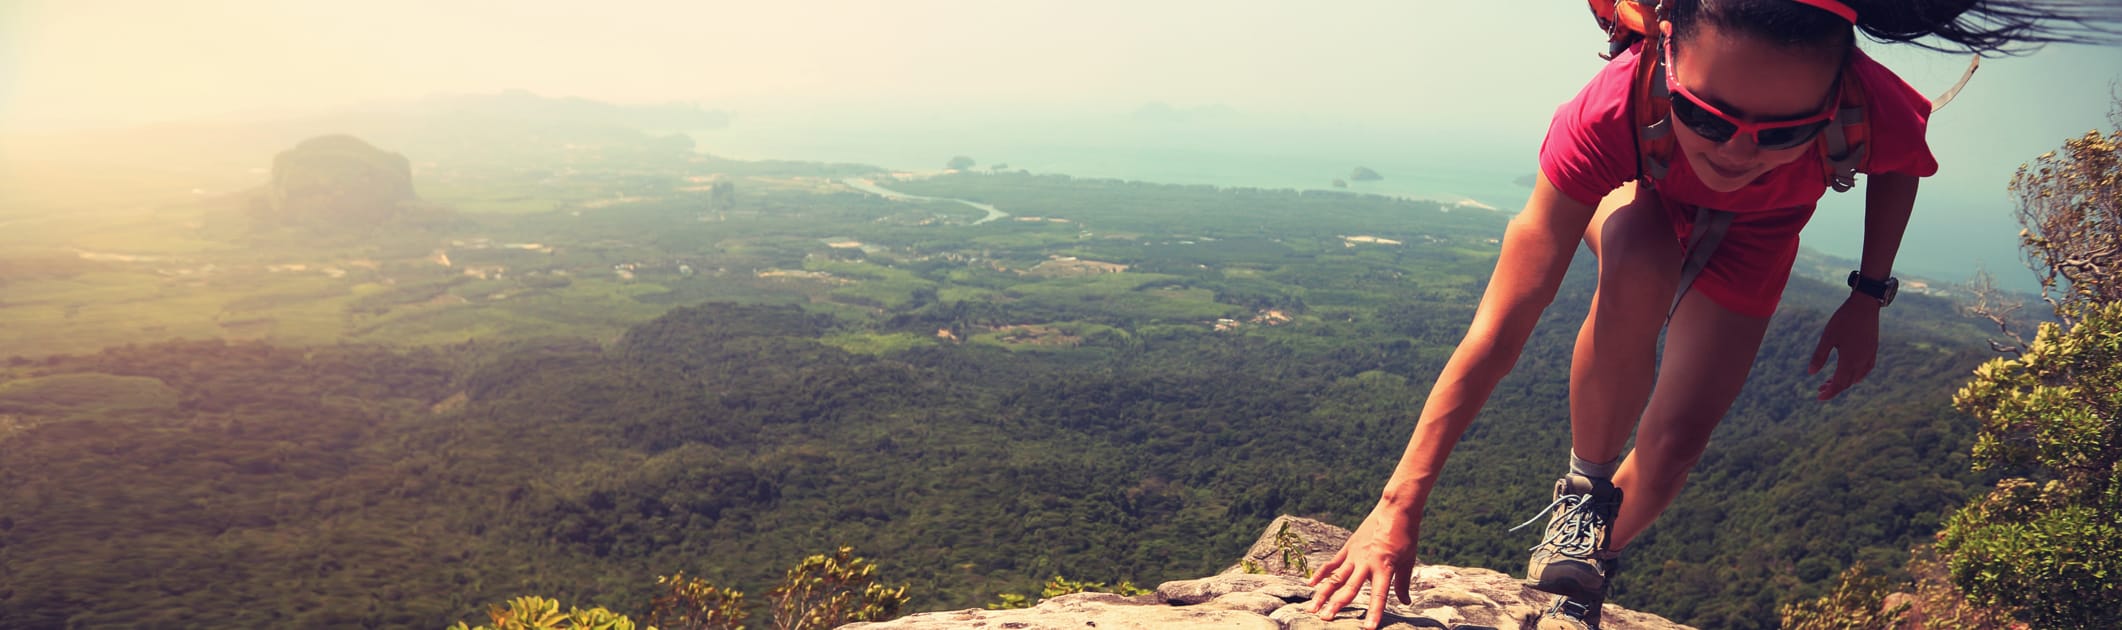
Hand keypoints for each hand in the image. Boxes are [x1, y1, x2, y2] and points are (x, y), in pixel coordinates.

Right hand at [1307, 502, 1421, 629]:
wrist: (1396, 509)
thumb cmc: (1406, 535)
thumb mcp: (1408, 561)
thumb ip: (1403, 584)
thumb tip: (1405, 603)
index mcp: (1384, 567)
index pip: (1379, 595)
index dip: (1373, 613)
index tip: (1368, 628)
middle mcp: (1367, 563)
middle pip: (1349, 588)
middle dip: (1336, 605)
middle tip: (1325, 619)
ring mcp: (1354, 555)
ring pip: (1335, 577)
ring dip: (1323, 593)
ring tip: (1312, 608)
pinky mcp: (1348, 547)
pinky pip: (1332, 563)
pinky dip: (1321, 573)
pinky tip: (1310, 584)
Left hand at [1808, 295, 1880, 399]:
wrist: (1865, 304)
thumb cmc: (1844, 319)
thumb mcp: (1827, 337)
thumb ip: (1819, 356)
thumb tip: (1811, 373)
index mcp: (1850, 360)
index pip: (1839, 384)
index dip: (1829, 393)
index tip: (1819, 397)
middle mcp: (1862, 361)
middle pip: (1848, 382)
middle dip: (1834, 388)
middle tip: (1820, 389)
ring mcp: (1870, 355)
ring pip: (1858, 376)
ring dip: (1845, 382)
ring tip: (1831, 381)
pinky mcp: (1873, 349)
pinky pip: (1866, 369)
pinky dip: (1857, 375)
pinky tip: (1850, 372)